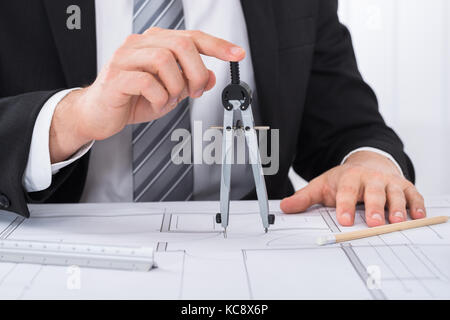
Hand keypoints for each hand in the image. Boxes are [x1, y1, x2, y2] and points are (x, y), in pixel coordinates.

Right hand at [49, 28, 245, 162]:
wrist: (98, 114)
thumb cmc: (131, 99)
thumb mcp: (169, 92)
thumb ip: (189, 83)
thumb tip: (212, 77)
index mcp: (154, 43)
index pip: (191, 37)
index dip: (217, 45)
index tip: (237, 54)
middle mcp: (139, 44)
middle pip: (181, 44)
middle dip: (196, 73)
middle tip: (195, 92)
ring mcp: (125, 58)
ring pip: (164, 59)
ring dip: (176, 86)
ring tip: (171, 100)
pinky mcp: (115, 77)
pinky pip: (147, 81)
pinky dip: (160, 98)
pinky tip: (157, 104)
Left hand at [280, 151, 425, 226]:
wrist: (368, 163)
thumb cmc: (345, 180)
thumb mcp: (322, 185)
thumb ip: (304, 198)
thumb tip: (284, 207)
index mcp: (349, 178)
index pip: (346, 191)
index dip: (345, 205)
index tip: (343, 219)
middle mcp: (370, 179)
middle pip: (373, 193)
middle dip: (374, 207)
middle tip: (373, 222)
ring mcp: (388, 182)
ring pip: (394, 194)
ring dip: (396, 207)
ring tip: (396, 221)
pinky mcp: (404, 187)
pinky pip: (412, 195)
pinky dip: (416, 205)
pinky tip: (416, 216)